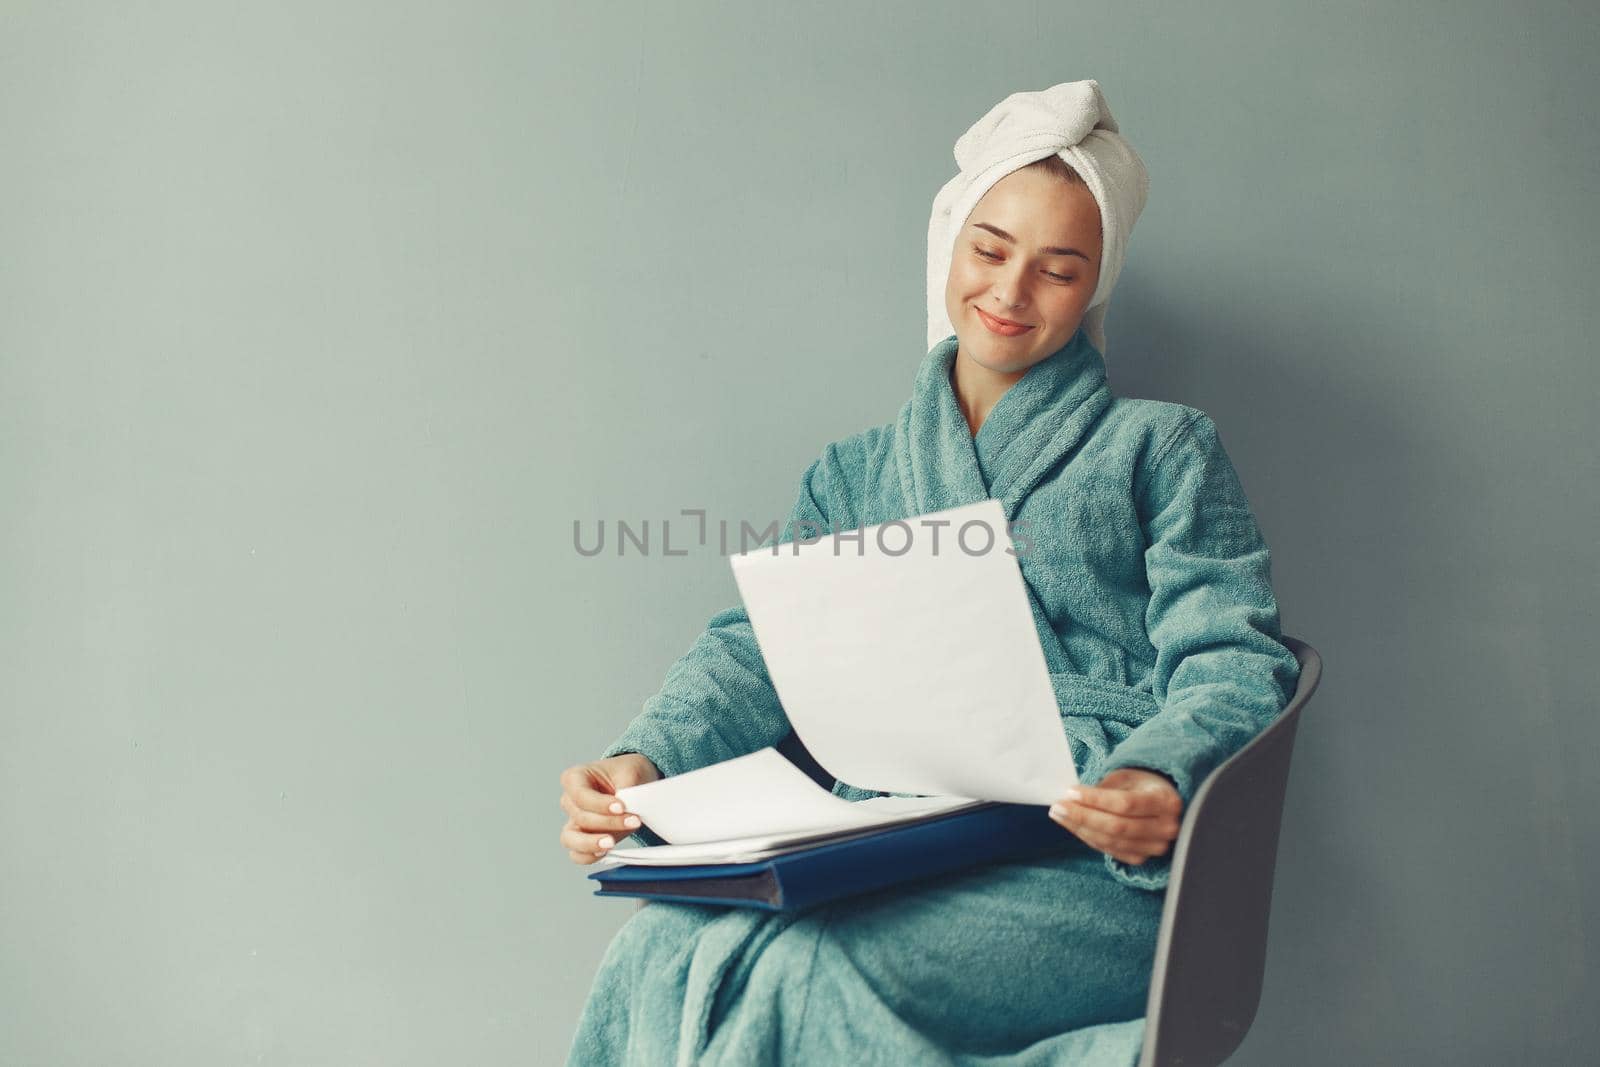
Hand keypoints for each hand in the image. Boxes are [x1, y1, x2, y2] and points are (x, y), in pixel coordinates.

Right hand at [558, 753, 661, 864]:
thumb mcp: (631, 772)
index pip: (580, 795)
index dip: (600, 804)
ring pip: (571, 839)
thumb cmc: (627, 774)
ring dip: (592, 843)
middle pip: (581, 817)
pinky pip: (577, 854)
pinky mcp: (583, 839)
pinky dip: (590, 856)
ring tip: (611, 843)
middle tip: (633, 821)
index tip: (621, 807)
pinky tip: (607, 852)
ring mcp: (573, 821)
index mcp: (575, 778)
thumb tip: (629, 809)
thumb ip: (627, 791)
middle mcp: (569, 801)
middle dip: (608, 822)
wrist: (634, 785)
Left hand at [1048, 768, 1182, 865]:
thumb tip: (1071, 797)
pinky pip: (1110, 850)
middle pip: (1117, 826)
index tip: (1070, 792)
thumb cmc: (1140, 784)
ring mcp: (1156, 847)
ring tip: (1060, 815)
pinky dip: (1089, 838)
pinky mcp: (1142, 858)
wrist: (1159, 802)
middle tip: (1057, 806)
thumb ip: (1104, 788)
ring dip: (1081, 829)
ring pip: (1111, 841)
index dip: (1095, 800)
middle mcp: (1166, 827)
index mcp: (1166, 801)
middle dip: (1083, 816)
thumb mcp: (1126, 776)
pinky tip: (1073, 826)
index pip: (1126, 804)